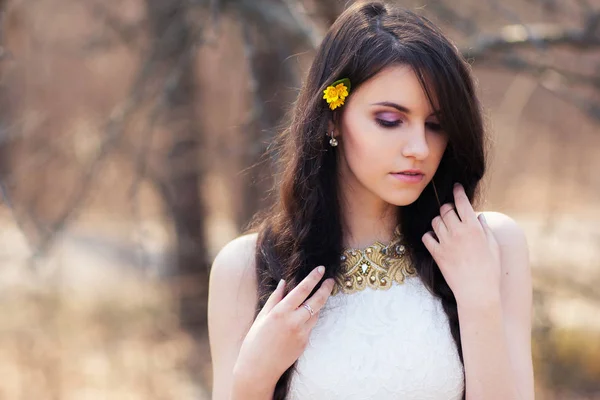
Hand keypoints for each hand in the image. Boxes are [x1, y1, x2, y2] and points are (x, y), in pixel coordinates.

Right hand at [234, 266, 335, 386]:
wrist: (258, 369)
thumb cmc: (255, 342)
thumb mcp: (262, 317)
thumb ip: (275, 299)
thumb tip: (283, 283)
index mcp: (280, 312)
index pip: (302, 290)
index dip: (313, 278)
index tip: (321, 269)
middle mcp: (293, 321)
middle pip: (316, 301)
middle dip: (325, 288)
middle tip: (331, 280)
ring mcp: (301, 333)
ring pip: (316, 314)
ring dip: (318, 304)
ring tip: (318, 296)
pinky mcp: (305, 343)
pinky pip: (310, 326)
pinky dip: (309, 319)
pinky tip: (303, 317)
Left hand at [421, 183, 500, 306]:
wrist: (477, 292)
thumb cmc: (490, 270)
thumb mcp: (493, 247)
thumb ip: (485, 229)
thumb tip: (478, 217)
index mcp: (474, 228)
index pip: (462, 202)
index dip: (458, 192)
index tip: (456, 187)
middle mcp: (458, 232)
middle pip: (446, 210)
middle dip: (447, 208)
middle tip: (451, 212)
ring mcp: (446, 242)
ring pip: (435, 221)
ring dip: (439, 221)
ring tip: (445, 226)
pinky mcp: (437, 253)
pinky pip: (427, 237)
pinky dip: (430, 235)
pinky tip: (435, 238)